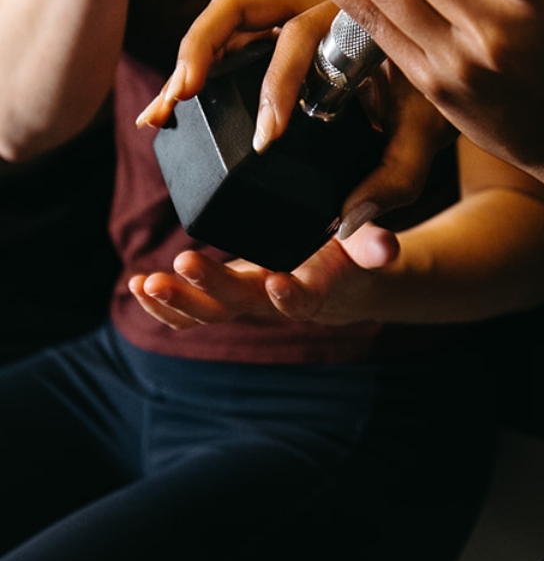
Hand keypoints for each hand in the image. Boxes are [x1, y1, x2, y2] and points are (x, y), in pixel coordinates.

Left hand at [128, 224, 398, 330]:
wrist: (339, 281)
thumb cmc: (352, 254)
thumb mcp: (368, 247)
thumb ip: (375, 247)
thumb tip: (389, 247)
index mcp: (312, 291)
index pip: (301, 299)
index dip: (289, 295)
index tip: (276, 282)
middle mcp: (274, 302)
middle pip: (240, 304)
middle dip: (210, 287)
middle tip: (184, 262)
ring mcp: (245, 302)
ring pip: (208, 313)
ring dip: (176, 301)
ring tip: (146, 283)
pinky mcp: (225, 296)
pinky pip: (190, 312)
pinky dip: (162, 304)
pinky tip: (137, 285)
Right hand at [136, 0, 454, 236]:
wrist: (453, 60)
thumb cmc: (439, 93)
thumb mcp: (429, 133)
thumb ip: (398, 176)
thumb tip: (349, 222)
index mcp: (356, 14)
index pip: (301, 37)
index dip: (278, 84)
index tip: (267, 137)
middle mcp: (316, 1)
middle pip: (242, 5)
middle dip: (203, 51)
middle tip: (182, 99)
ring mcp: (289, 9)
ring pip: (224, 17)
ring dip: (187, 58)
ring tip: (164, 110)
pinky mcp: (272, 28)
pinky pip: (225, 37)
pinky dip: (192, 66)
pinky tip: (169, 107)